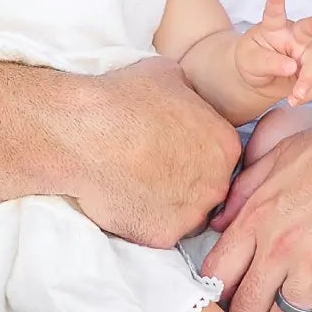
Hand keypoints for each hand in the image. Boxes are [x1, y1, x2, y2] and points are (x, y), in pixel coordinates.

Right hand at [69, 57, 240, 246]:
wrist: (85, 133)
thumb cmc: (124, 99)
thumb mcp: (168, 75)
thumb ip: (188, 94)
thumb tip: (185, 95)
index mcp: (225, 146)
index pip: (220, 158)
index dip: (193, 155)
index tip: (169, 151)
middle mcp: (217, 184)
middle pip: (207, 189)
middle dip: (184, 182)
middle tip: (150, 169)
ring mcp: (191, 214)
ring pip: (184, 216)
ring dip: (165, 205)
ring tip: (133, 184)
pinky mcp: (161, 236)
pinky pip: (155, 233)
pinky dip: (140, 221)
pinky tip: (121, 199)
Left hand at [235, 0, 311, 105]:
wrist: (258, 77)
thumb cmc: (251, 61)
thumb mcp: (250, 61)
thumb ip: (267, 62)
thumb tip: (292, 67)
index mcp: (273, 27)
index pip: (274, 12)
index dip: (276, 0)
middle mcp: (293, 35)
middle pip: (307, 30)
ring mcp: (306, 51)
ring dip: (308, 82)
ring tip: (295, 96)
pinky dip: (310, 92)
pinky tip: (296, 98)